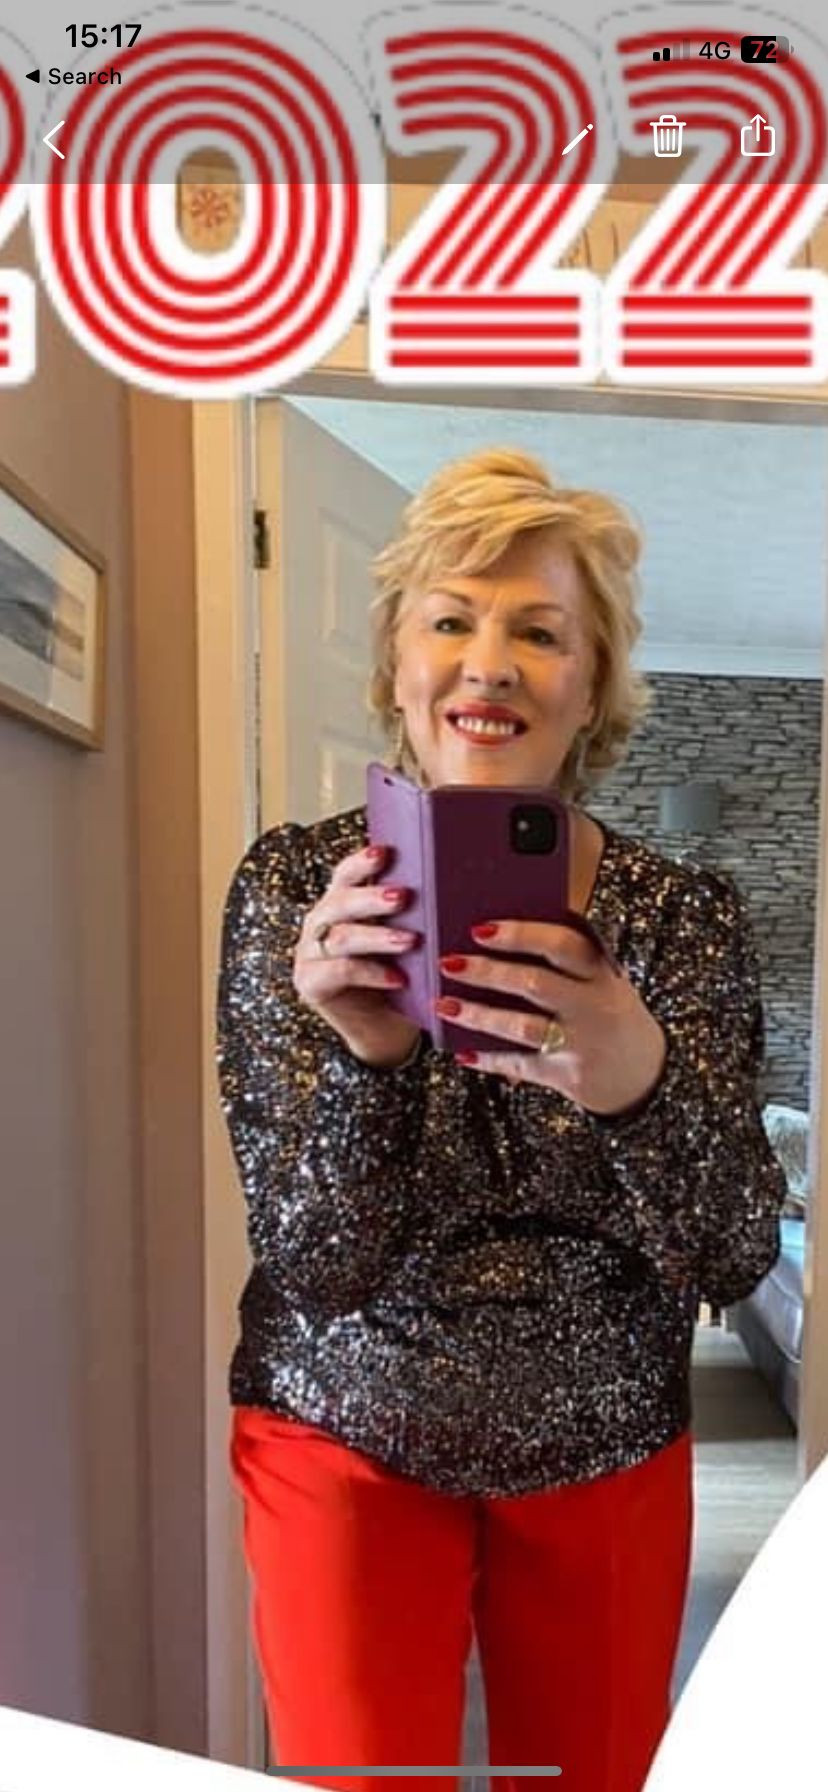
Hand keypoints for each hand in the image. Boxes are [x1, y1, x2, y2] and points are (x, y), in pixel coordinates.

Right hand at [293, 844, 420, 1068]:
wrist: (384, 1028)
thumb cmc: (400, 976)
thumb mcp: (406, 941)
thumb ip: (413, 915)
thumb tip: (452, 884)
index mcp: (340, 904)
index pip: (345, 874)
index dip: (361, 862)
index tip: (385, 853)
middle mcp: (320, 923)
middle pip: (340, 901)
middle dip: (372, 897)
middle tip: (403, 897)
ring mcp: (310, 953)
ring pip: (341, 936)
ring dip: (377, 937)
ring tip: (410, 940)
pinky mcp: (310, 983)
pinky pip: (339, 972)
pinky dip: (371, 973)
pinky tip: (398, 978)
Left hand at [436, 920, 665, 1116]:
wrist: (644, 1073)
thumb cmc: (607, 1011)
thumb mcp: (602, 978)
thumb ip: (566, 957)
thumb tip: (499, 929)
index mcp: (601, 971)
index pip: (563, 943)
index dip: (521, 934)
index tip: (481, 928)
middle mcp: (593, 1005)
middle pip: (534, 983)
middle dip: (488, 972)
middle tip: (449, 962)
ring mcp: (580, 1043)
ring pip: (522, 1026)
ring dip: (479, 1015)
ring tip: (445, 1004)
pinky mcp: (567, 1076)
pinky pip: (521, 1065)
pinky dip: (490, 1059)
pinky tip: (463, 1052)